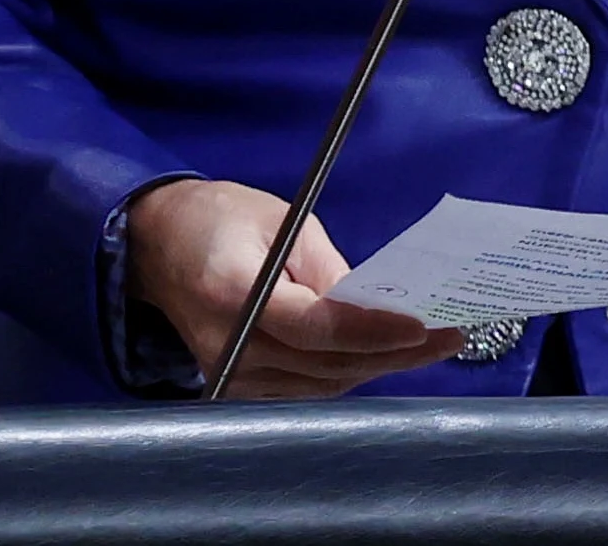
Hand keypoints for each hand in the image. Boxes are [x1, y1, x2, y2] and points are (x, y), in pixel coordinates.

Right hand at [127, 178, 458, 399]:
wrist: (156, 247)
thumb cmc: (220, 219)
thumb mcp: (281, 219)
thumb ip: (327, 267)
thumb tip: (377, 304)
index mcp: (232, 292)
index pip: (313, 326)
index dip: (371, 331)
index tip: (422, 326)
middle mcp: (228, 345)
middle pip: (325, 364)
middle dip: (394, 353)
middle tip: (451, 336)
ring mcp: (230, 373)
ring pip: (322, 383)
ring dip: (379, 367)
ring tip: (434, 346)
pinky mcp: (237, 384)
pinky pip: (306, 387)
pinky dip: (350, 371)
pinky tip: (388, 355)